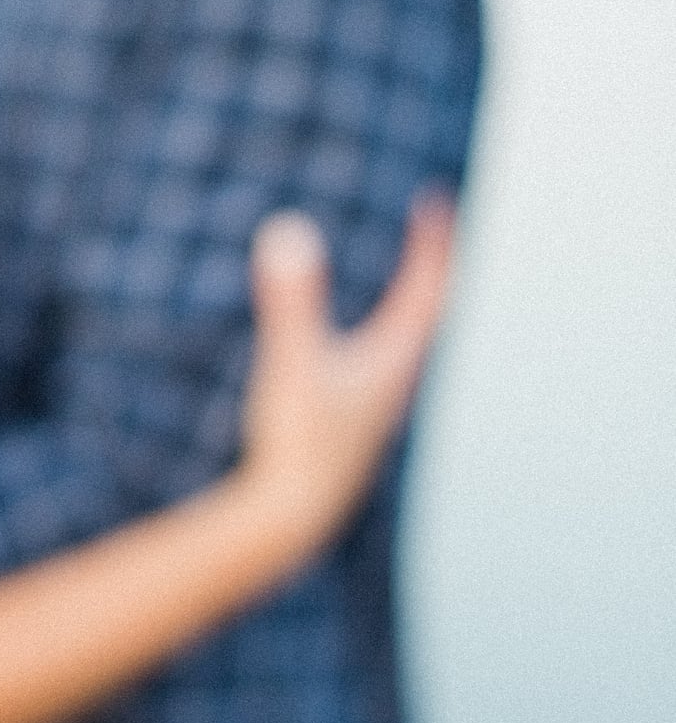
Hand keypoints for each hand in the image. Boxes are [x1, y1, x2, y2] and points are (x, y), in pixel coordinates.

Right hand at [239, 197, 456, 551]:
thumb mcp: (292, 361)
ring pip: (403, 352)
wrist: (289, 521)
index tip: (435, 201)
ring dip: (410, 313)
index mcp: (390, 363)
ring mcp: (371, 412)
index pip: (426, 291)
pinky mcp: (347, 431)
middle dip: (432, 271)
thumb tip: (287, 230)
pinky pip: (374, 374)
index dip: (433, 244)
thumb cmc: (297, 444)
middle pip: (427, 318)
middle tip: (433, 234)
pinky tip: (358, 358)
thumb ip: (291, 298)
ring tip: (410, 290)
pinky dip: (378, 345)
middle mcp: (391, 386)